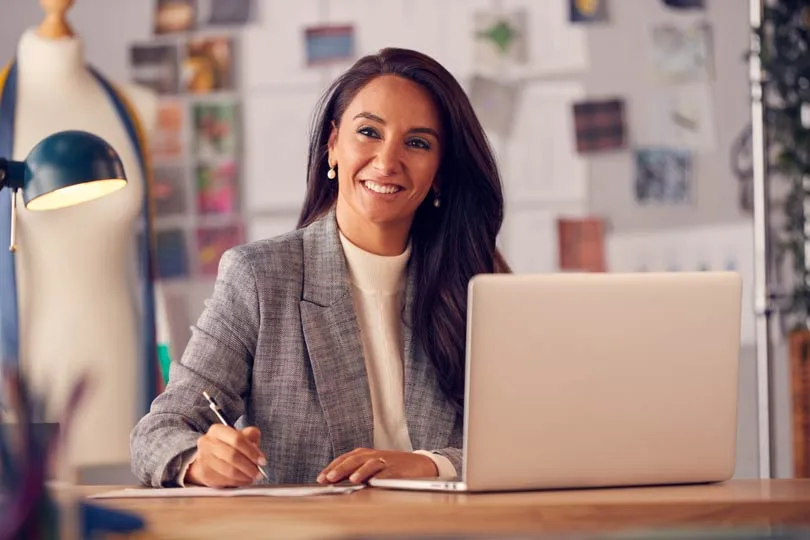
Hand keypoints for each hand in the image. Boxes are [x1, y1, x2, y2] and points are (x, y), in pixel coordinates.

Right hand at [184, 425, 266, 486]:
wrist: (206, 459)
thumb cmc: (227, 446)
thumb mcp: (239, 437)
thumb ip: (250, 436)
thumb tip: (256, 444)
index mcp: (217, 430)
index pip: (237, 439)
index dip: (252, 451)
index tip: (262, 460)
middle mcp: (207, 442)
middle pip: (233, 456)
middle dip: (249, 466)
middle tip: (259, 472)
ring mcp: (203, 458)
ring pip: (229, 470)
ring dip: (245, 476)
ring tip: (252, 477)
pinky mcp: (204, 474)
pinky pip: (224, 480)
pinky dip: (237, 482)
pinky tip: (243, 481)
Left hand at [316, 448, 437, 484]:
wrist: (419, 464)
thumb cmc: (391, 467)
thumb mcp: (371, 467)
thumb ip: (354, 471)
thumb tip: (334, 480)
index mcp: (365, 455)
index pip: (345, 459)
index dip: (332, 467)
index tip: (321, 478)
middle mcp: (373, 456)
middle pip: (354, 459)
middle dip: (340, 469)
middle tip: (328, 478)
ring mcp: (386, 462)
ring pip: (370, 464)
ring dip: (360, 471)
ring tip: (351, 479)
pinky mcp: (397, 469)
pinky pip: (387, 472)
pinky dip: (380, 476)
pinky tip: (373, 482)